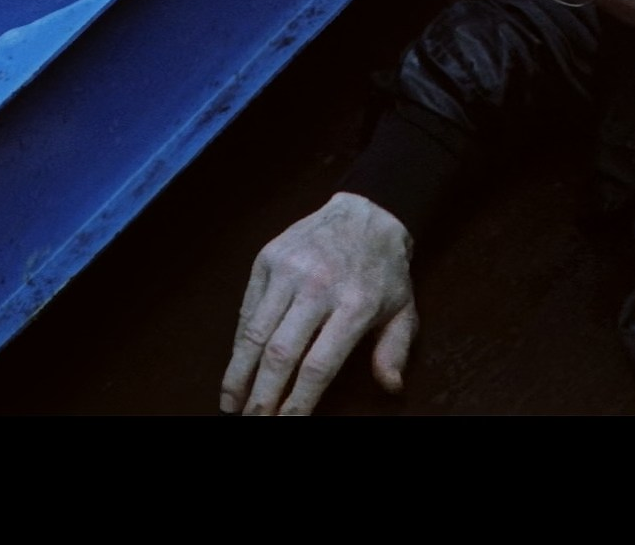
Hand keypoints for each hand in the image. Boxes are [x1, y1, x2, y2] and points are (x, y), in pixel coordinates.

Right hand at [219, 191, 417, 414]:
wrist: (368, 211)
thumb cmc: (385, 269)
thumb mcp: (404, 308)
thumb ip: (395, 349)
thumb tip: (391, 387)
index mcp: (356, 304)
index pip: (318, 365)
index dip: (298, 401)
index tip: (285, 423)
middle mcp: (319, 287)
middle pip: (280, 354)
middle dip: (261, 395)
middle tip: (249, 421)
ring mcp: (290, 270)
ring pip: (254, 332)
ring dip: (238, 374)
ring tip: (230, 403)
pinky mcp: (268, 258)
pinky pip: (248, 308)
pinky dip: (239, 341)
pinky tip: (237, 365)